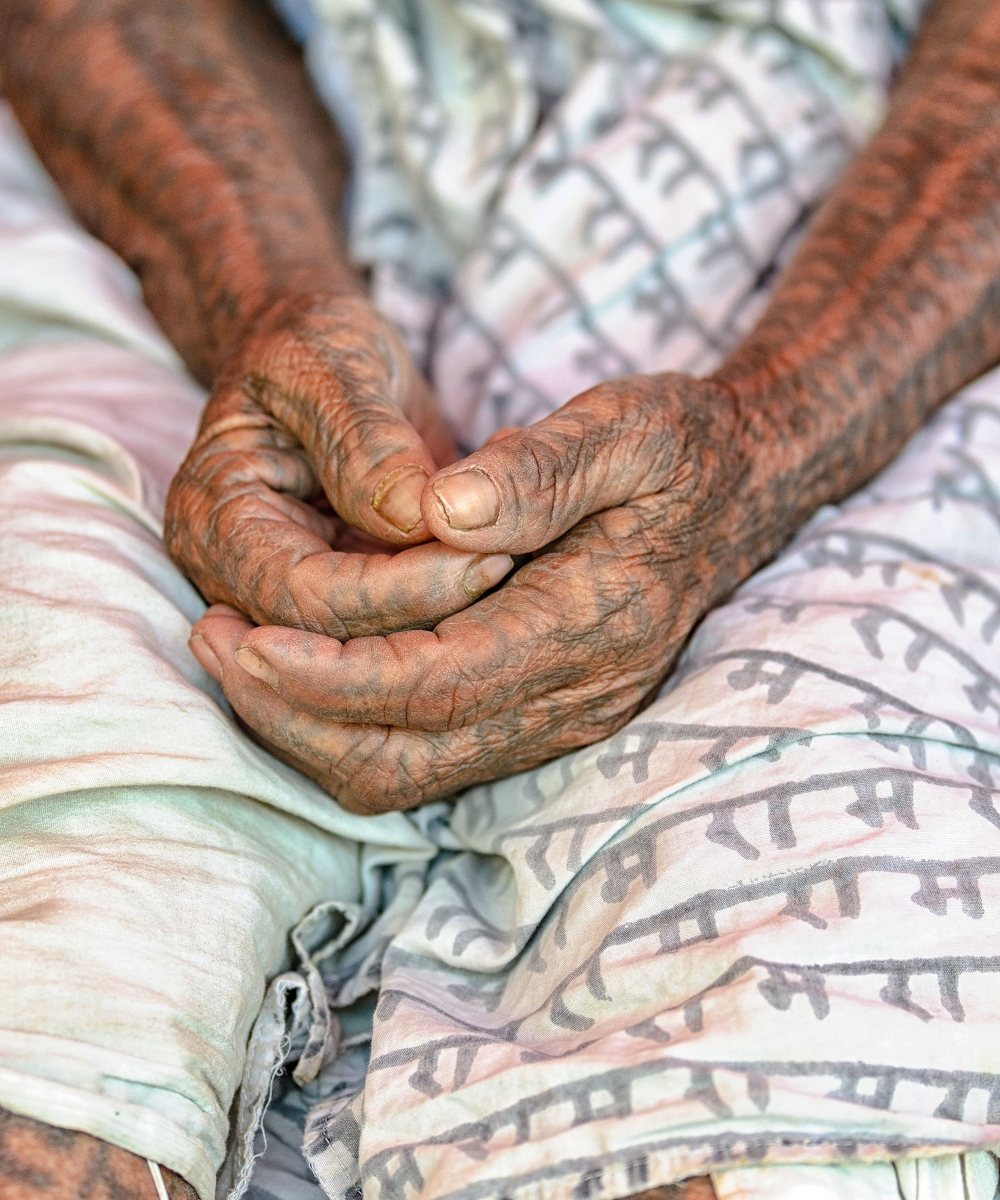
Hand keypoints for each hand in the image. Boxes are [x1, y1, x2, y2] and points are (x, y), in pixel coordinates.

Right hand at [164, 293, 512, 636]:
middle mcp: (238, 578)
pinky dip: (457, 600)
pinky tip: (510, 553)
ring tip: (521, 552)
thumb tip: (416, 520)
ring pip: (378, 651)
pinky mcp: (346, 603)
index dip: (398, 591)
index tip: (487, 553)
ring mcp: (291, 599)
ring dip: (454, 615)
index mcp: (214, 521)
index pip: (305, 597)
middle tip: (516, 560)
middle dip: (433, 611)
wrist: (321, 355)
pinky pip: (403, 628)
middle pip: (340, 644)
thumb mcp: (332, 361)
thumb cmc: (313, 344)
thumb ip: (366, 440)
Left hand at [189, 372, 774, 812]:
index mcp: (592, 626)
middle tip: (212, 645)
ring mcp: (563, 718)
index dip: (324, 673)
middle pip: (404, 758)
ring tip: (237, 655)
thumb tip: (438, 507)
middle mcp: (577, 697)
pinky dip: (348, 725)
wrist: (747, 489)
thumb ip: (539, 469)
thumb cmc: (683, 448)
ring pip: (407, 774)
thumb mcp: (628, 425)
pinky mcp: (543, 717)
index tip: (242, 632)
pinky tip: (300, 664)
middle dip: (292, 717)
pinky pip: (426, 757)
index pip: (431, 685)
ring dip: (309, 729)